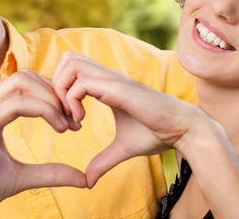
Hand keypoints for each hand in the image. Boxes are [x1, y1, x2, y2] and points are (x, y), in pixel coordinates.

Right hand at [0, 70, 86, 218]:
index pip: (25, 83)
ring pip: (23, 83)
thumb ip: (48, 173)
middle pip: (27, 77)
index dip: (54, 96)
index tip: (73, 122)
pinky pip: (16, 102)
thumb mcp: (16, 178)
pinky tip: (57, 127)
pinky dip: (44, 109)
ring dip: (53, 99)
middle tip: (75, 121)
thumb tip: (83, 178)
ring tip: (68, 125)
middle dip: (57, 94)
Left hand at [52, 51, 203, 187]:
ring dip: (62, 90)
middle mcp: (107, 76)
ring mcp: (112, 79)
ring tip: (71, 117)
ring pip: (71, 63)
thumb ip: (103, 160)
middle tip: (63, 114)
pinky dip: (73, 101)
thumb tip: (88, 180)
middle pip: (67, 58)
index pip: (72, 69)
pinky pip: (82, 84)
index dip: (62, 91)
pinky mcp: (117, 88)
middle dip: (56, 85)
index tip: (67, 120)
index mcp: (107, 84)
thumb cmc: (157, 133)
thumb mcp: (122, 148)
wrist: (182, 130)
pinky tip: (81, 122)